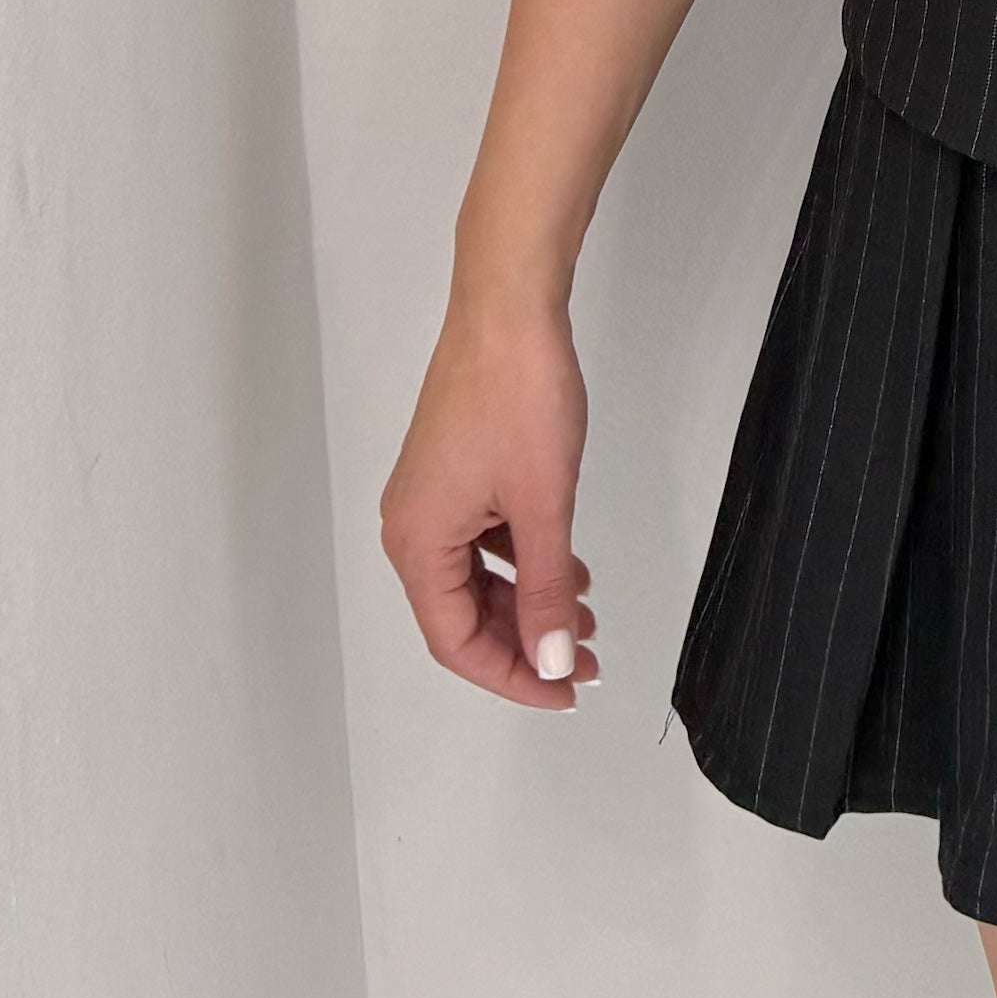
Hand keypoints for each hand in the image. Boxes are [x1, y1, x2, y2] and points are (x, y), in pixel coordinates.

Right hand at [381, 287, 601, 708]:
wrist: (510, 308)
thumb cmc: (518, 394)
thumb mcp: (543, 506)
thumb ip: (547, 591)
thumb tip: (553, 659)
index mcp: (417, 542)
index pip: (456, 642)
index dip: (512, 676)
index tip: (564, 689)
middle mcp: (411, 525)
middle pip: (463, 614)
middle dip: (526, 642)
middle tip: (584, 659)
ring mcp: (432, 497)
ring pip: (477, 578)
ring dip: (530, 602)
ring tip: (585, 616)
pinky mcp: (455, 471)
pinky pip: (483, 540)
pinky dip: (523, 561)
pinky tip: (568, 565)